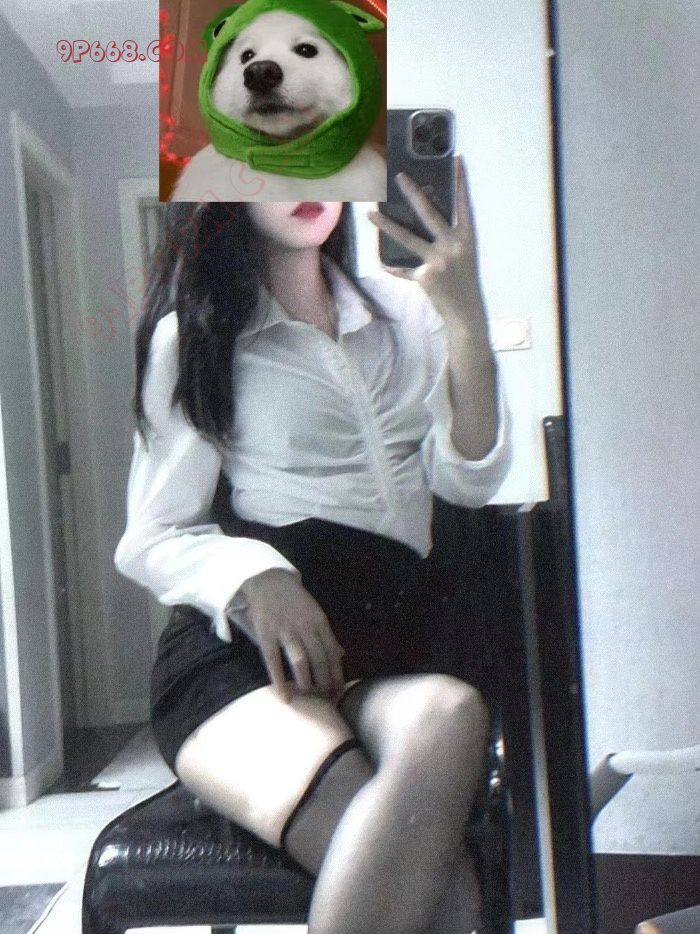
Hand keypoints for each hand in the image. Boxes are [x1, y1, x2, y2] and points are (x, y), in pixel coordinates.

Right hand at [236, 569, 345, 701]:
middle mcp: (305, 627)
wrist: (269, 581)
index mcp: (320, 622)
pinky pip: (273, 660)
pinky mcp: (267, 634)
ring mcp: (285, 631)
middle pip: (319, 659)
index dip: (337, 674)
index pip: (332, 653)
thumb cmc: (294, 600)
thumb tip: (341, 655)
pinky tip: (284, 695)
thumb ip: (327, 635)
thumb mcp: (315, 613)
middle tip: (325, 699)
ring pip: (301, 661)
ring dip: (306, 682)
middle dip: (324, 682)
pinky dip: (279, 679)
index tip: (338, 691)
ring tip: (309, 696)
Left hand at [367, 154, 485, 330]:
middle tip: (398, 176)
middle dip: (413, 193)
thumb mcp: (462, 258)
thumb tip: (420, 227)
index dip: (460, 183)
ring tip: (369, 212)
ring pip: (407, 237)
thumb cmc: (463, 284)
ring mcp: (437, 260)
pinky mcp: (424, 275)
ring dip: (386, 224)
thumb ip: (446, 242)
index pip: (463, 205)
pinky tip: (383, 263)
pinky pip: (403, 269)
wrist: (465, 313)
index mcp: (466, 238)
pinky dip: (394, 268)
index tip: (456, 160)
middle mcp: (452, 246)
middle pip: (429, 213)